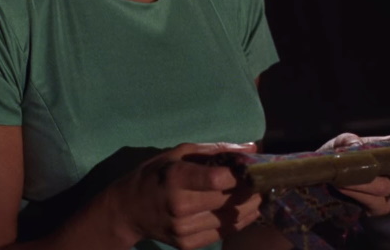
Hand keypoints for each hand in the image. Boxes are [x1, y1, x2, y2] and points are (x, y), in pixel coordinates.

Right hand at [107, 142, 261, 249]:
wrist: (128, 210)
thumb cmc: (154, 174)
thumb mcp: (178, 153)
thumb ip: (216, 150)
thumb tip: (252, 150)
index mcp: (176, 178)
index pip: (218, 179)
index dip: (240, 174)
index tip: (251, 168)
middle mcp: (179, 206)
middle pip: (228, 200)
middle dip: (250, 190)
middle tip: (261, 181)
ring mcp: (183, 229)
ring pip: (230, 219)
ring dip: (250, 207)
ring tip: (257, 195)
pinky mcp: (187, 244)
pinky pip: (223, 233)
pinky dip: (239, 222)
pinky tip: (245, 211)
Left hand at [317, 133, 389, 216]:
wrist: (321, 179)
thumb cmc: (336, 159)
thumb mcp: (339, 145)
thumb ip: (348, 140)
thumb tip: (357, 144)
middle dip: (387, 167)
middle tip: (368, 164)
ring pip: (388, 187)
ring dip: (364, 183)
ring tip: (344, 179)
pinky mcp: (379, 207)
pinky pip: (378, 203)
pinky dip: (361, 195)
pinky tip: (345, 188)